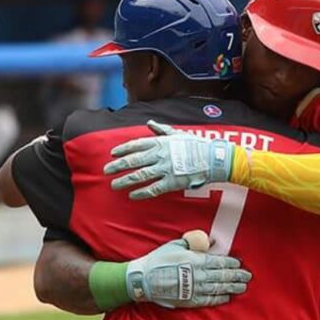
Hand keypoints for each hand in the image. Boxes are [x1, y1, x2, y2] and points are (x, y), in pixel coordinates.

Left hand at [104, 120, 236, 198]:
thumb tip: (149, 123)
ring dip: (125, 181)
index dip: (123, 149)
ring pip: (140, 176)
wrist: (213, 159)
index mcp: (161, 142)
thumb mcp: (178, 133)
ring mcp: (165, 169)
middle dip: (118, 166)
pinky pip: (153, 188)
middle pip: (133, 161)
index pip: (136, 144)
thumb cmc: (197, 145)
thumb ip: (162, 130)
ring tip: (114, 185)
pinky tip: (132, 195)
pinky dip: (141, 193)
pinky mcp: (172, 182)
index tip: (112, 153)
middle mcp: (160, 155)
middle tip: (106, 170)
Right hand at [126, 236, 250, 307]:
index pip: (220, 262)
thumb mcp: (176, 245)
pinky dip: (219, 299)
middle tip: (247, 276)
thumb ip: (194, 243)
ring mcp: (195, 289)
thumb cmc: (158, 260)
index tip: (240, 264)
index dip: (232, 264)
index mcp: (196, 261)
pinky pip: (209, 300)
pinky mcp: (190, 300)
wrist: (143, 280)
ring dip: (232, 287)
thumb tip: (210, 240)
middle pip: (223, 276)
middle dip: (237, 276)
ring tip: (242, 287)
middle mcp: (199, 276)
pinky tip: (227, 297)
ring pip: (219, 288)